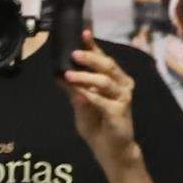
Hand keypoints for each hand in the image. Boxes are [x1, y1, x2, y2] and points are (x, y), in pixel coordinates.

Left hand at [61, 34, 138, 165]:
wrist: (110, 149)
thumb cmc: (98, 125)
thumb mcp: (81, 105)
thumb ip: (74, 90)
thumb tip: (59, 74)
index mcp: (114, 80)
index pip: (103, 59)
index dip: (94, 46)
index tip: (84, 33)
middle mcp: (122, 86)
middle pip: (107, 66)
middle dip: (90, 57)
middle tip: (74, 53)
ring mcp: (122, 98)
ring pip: (105, 81)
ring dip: (86, 77)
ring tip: (69, 75)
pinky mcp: (119, 112)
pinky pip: (103, 102)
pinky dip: (90, 97)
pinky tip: (80, 94)